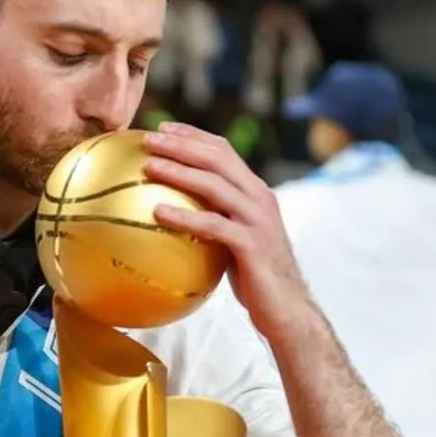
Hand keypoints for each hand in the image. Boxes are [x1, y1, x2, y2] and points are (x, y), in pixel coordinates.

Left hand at [142, 122, 307, 340]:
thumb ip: (215, 218)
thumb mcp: (235, 239)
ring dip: (180, 171)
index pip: (224, 151)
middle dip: (181, 144)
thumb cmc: (255, 277)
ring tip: (149, 166)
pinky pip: (213, 225)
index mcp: (255, 192)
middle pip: (217, 159)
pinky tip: (158, 212)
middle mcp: (259, 198)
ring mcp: (257, 220)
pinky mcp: (252, 245)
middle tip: (148, 139)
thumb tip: (171, 211)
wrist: (287, 309)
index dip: (193, 135)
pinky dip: (185, 216)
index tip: (163, 128)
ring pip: (215, 185)